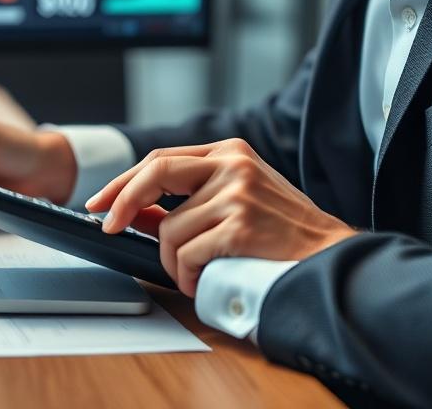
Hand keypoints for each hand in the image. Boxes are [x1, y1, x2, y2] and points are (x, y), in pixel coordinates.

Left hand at [84, 138, 357, 296]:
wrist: (330, 255)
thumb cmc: (282, 233)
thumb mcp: (235, 201)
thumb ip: (188, 201)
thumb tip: (133, 213)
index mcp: (230, 151)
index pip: (161, 159)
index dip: (124, 182)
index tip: (101, 202)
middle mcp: (232, 164)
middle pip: (155, 173)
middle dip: (123, 202)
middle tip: (109, 228)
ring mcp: (237, 193)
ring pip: (169, 229)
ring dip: (173, 261)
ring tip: (195, 272)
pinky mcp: (240, 225)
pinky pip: (186, 253)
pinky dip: (186, 274)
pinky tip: (202, 280)